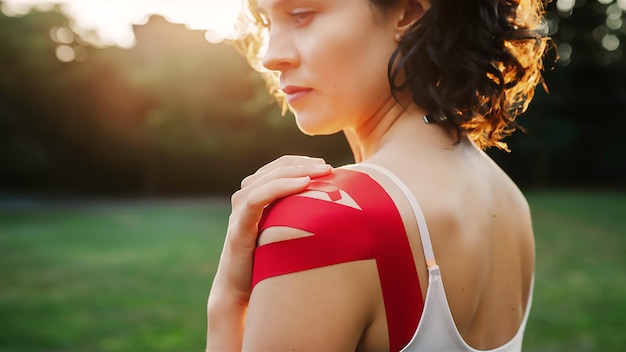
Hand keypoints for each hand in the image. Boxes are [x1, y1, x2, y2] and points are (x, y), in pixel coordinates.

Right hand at [216, 155, 331, 297]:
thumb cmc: (269, 262)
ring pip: (266, 179)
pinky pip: (256, 200)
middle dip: (303, 164)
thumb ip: (299, 216)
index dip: (301, 161)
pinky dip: (280, 187)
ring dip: (295, 171)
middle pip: (274, 169)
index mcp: (255, 196)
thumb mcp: (286, 232)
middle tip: (328, 167)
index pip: (278, 167)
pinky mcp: (238, 228)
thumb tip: (335, 207)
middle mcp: (243, 199)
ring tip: (320, 172)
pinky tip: (303, 185)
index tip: (326, 165)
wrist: (241, 292)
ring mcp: (239, 212)